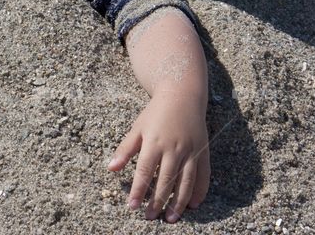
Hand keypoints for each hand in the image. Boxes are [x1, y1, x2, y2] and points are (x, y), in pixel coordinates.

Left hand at [108, 88, 209, 222]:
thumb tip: (111, 168)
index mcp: (155, 142)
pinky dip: (199, 191)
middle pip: (165, 180)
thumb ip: (125, 149)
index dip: (138, 190)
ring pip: (185, 182)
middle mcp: (174, 148)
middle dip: (157, 201)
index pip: (145, 171)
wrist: (182, 95)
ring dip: (178, 202)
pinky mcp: (203, 151)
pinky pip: (203, 175)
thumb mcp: (137, 128)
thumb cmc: (156, 113)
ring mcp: (190, 150)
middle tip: (150, 217)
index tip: (132, 206)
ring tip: (171, 217)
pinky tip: (193, 204)